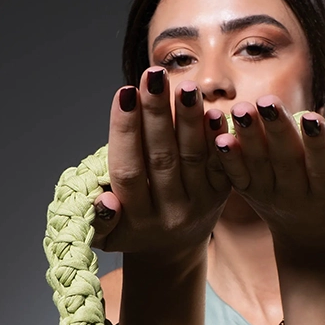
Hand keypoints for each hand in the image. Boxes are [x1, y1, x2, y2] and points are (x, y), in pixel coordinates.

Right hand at [90, 68, 230, 253]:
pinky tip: (214, 110)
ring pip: (194, 157)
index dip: (125, 132)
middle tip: (154, 75)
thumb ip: (101, 220)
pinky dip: (218, 136)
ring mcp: (199, 204)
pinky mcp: (223, 194)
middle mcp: (170, 214)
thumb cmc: (131, 228)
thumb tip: (106, 200)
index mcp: (137, 220)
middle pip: (162, 158)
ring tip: (185, 85)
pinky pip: (221, 162)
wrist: (173, 249)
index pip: (129, 171)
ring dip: (190, 118)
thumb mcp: (107, 235)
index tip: (123, 93)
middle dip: (157, 114)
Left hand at [211, 98, 324, 246]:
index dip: (318, 143)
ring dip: (248, 136)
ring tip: (241, 109)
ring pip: (258, 164)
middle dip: (278, 129)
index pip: (324, 165)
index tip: (312, 118)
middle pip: (286, 160)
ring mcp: (269, 194)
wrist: (308, 232)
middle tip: (267, 101)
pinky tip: (217, 136)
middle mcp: (296, 194)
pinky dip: (227, 157)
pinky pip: (235, 175)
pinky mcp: (248, 192)